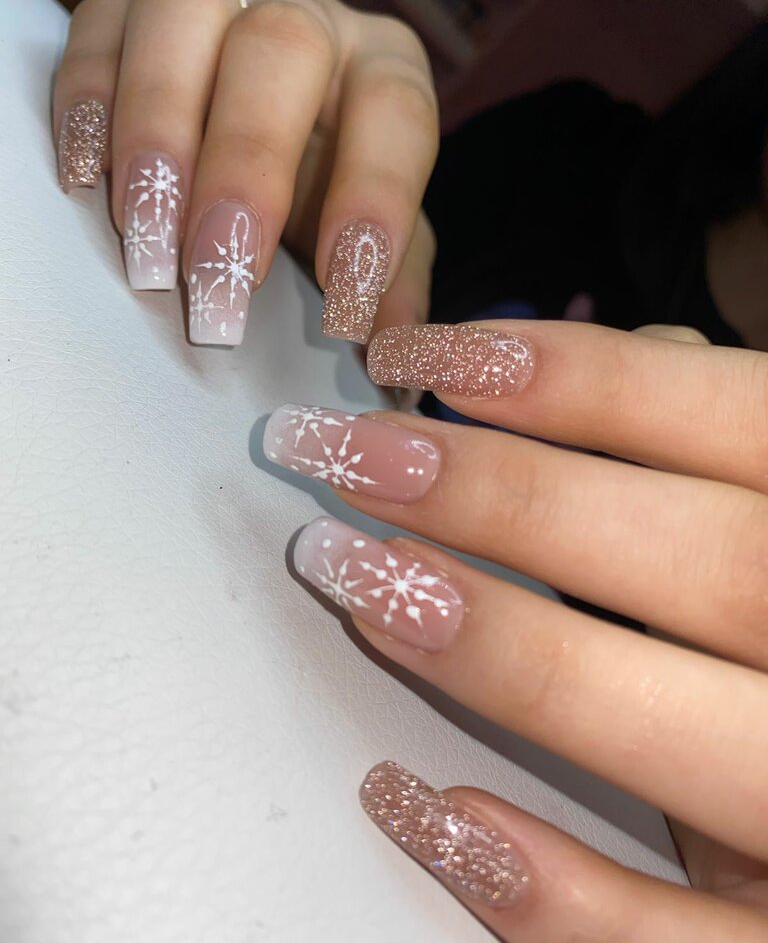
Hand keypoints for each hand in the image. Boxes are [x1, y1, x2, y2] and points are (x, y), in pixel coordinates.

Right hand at [53, 0, 437, 344]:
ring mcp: (216, 7)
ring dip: (158, 133)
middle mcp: (306, 20)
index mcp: (382, 70)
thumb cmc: (326, 201)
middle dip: (246, 168)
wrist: (261, 155)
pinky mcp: (131, 21)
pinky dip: (87, 104)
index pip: (396, 108)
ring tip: (146, 242)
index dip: (373, 197)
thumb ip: (391, 292)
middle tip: (217, 276)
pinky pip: (98, 30)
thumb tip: (398, 357)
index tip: (345, 298)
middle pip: (283, 45)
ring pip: (183, 13)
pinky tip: (86, 183)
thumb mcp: (373, 248)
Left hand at [263, 321, 767, 939]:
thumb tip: (622, 357)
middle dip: (516, 500)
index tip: (418, 358)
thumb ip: (714, 453)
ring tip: (356, 582)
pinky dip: (554, 892)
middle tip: (345, 458)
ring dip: (511, 655)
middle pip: (719, 564)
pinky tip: (425, 806)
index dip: (583, 379)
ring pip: (702, 739)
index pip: (745, 423)